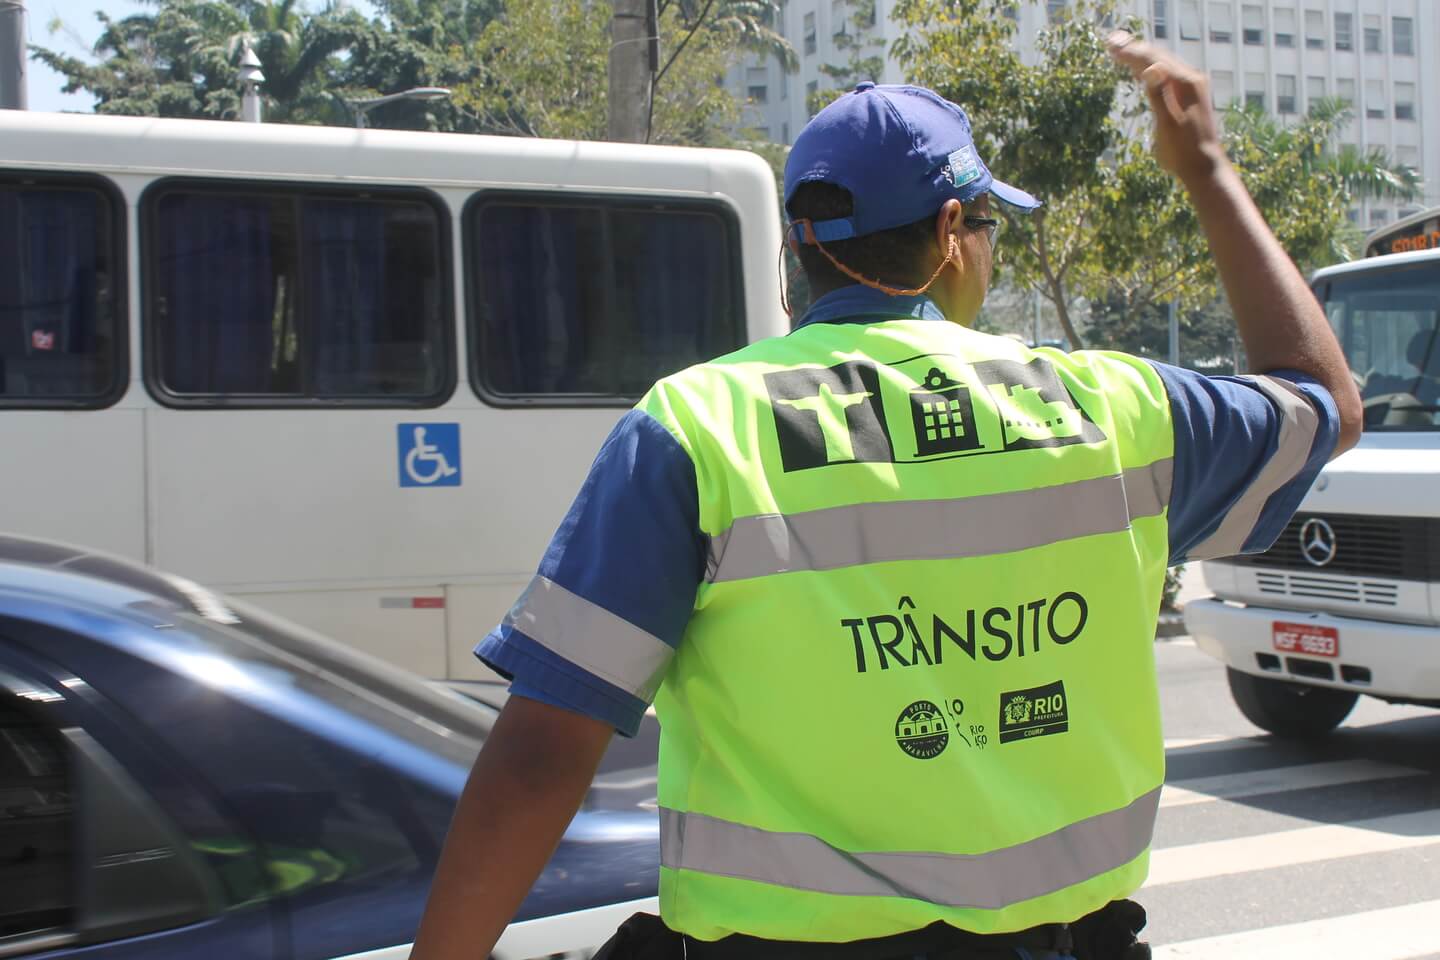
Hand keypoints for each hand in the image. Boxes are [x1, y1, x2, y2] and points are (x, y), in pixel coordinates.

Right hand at [1107, 32, 1224, 184]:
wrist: (1203, 167)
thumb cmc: (1182, 151)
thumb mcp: (1167, 125)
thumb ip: (1159, 95)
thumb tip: (1151, 68)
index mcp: (1186, 84)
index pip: (1154, 60)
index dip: (1132, 52)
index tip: (1112, 48)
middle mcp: (1192, 79)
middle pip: (1160, 56)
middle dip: (1136, 50)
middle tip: (1112, 43)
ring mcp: (1193, 86)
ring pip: (1164, 63)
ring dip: (1143, 56)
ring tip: (1121, 52)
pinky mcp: (1190, 95)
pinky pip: (1169, 74)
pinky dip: (1152, 68)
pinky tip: (1141, 70)